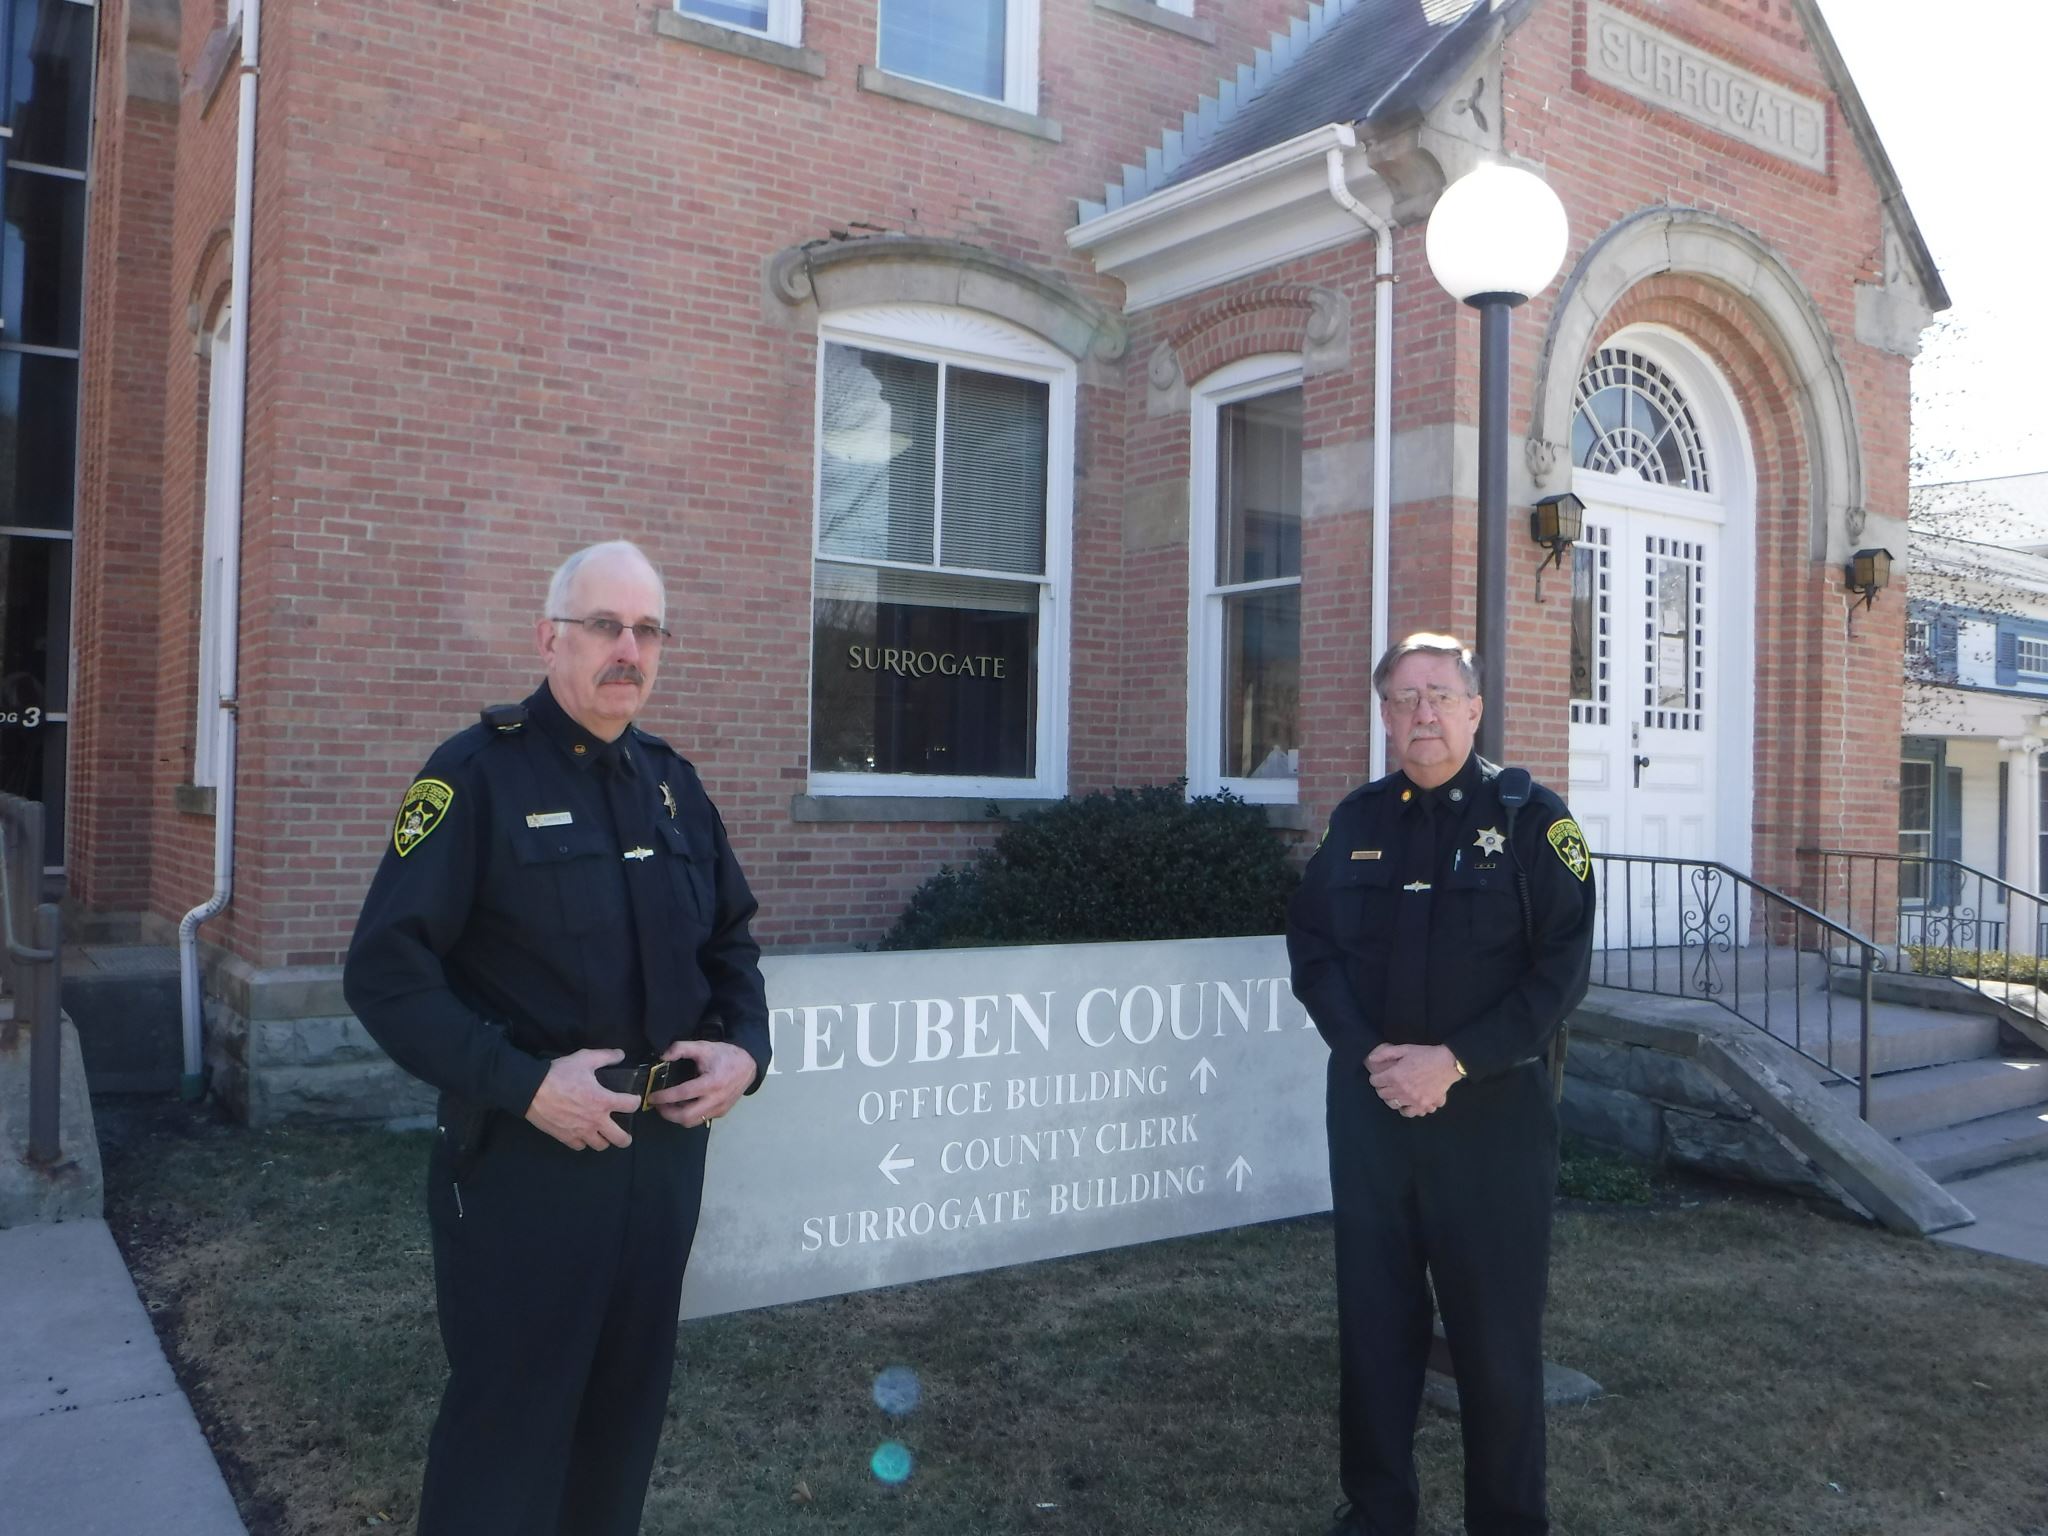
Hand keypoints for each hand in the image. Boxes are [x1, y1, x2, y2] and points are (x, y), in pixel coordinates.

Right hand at [523, 1048, 642, 1149]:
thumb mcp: (585, 1058)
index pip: (631, 1106)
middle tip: (624, 1132)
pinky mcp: (565, 1137)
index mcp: (603, 1101)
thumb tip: (621, 1055)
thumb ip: (606, 1056)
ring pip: (601, 1146)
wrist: (531, 1090)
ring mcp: (580, 1132)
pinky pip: (580, 1147)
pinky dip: (583, 1142)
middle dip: (626, 1137)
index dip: (635, 1101)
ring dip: (604, 1140)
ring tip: (602, 1133)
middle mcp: (596, 1120)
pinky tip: (582, 1134)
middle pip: (621, 1139)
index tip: (632, 1100)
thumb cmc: (559, 1073)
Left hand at [649, 1039, 756, 1128]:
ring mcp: (719, 1109)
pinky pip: (700, 1119)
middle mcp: (716, 1100)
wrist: (749, 1065)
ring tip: (668, 1106)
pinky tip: (683, 1105)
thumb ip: (681, 1048)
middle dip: (667, 1113)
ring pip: (692, 1121)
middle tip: (657, 1104)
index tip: (651, 1096)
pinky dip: (687, 1115)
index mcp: (711, 1083)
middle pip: (685, 1116)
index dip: (664, 1097)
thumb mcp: (703, 1047)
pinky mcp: (721, 1113)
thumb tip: (662, 1056)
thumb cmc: (725, 1055)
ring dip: (676, 1116)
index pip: (683, 1094)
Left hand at [1366, 1042, 1461, 1117]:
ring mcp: (1413, 1100)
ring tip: (1398, 1094)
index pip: (1375, 1082)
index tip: (1380, 1076)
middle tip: (1388, 1084)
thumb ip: (1385, 1054)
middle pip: (1382, 1095)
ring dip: (1394, 1100)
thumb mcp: (1404, 1049)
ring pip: (1395, 1106)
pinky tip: (1410, 1102)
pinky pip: (1412, 1113)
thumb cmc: (1425, 1055)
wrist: (1447, 1063)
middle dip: (1382, 1088)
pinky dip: (1410, 1109)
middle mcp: (1402, 1090)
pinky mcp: (1424, 1105)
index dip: (1376, 1078)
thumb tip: (1371, 1059)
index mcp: (1395, 1076)